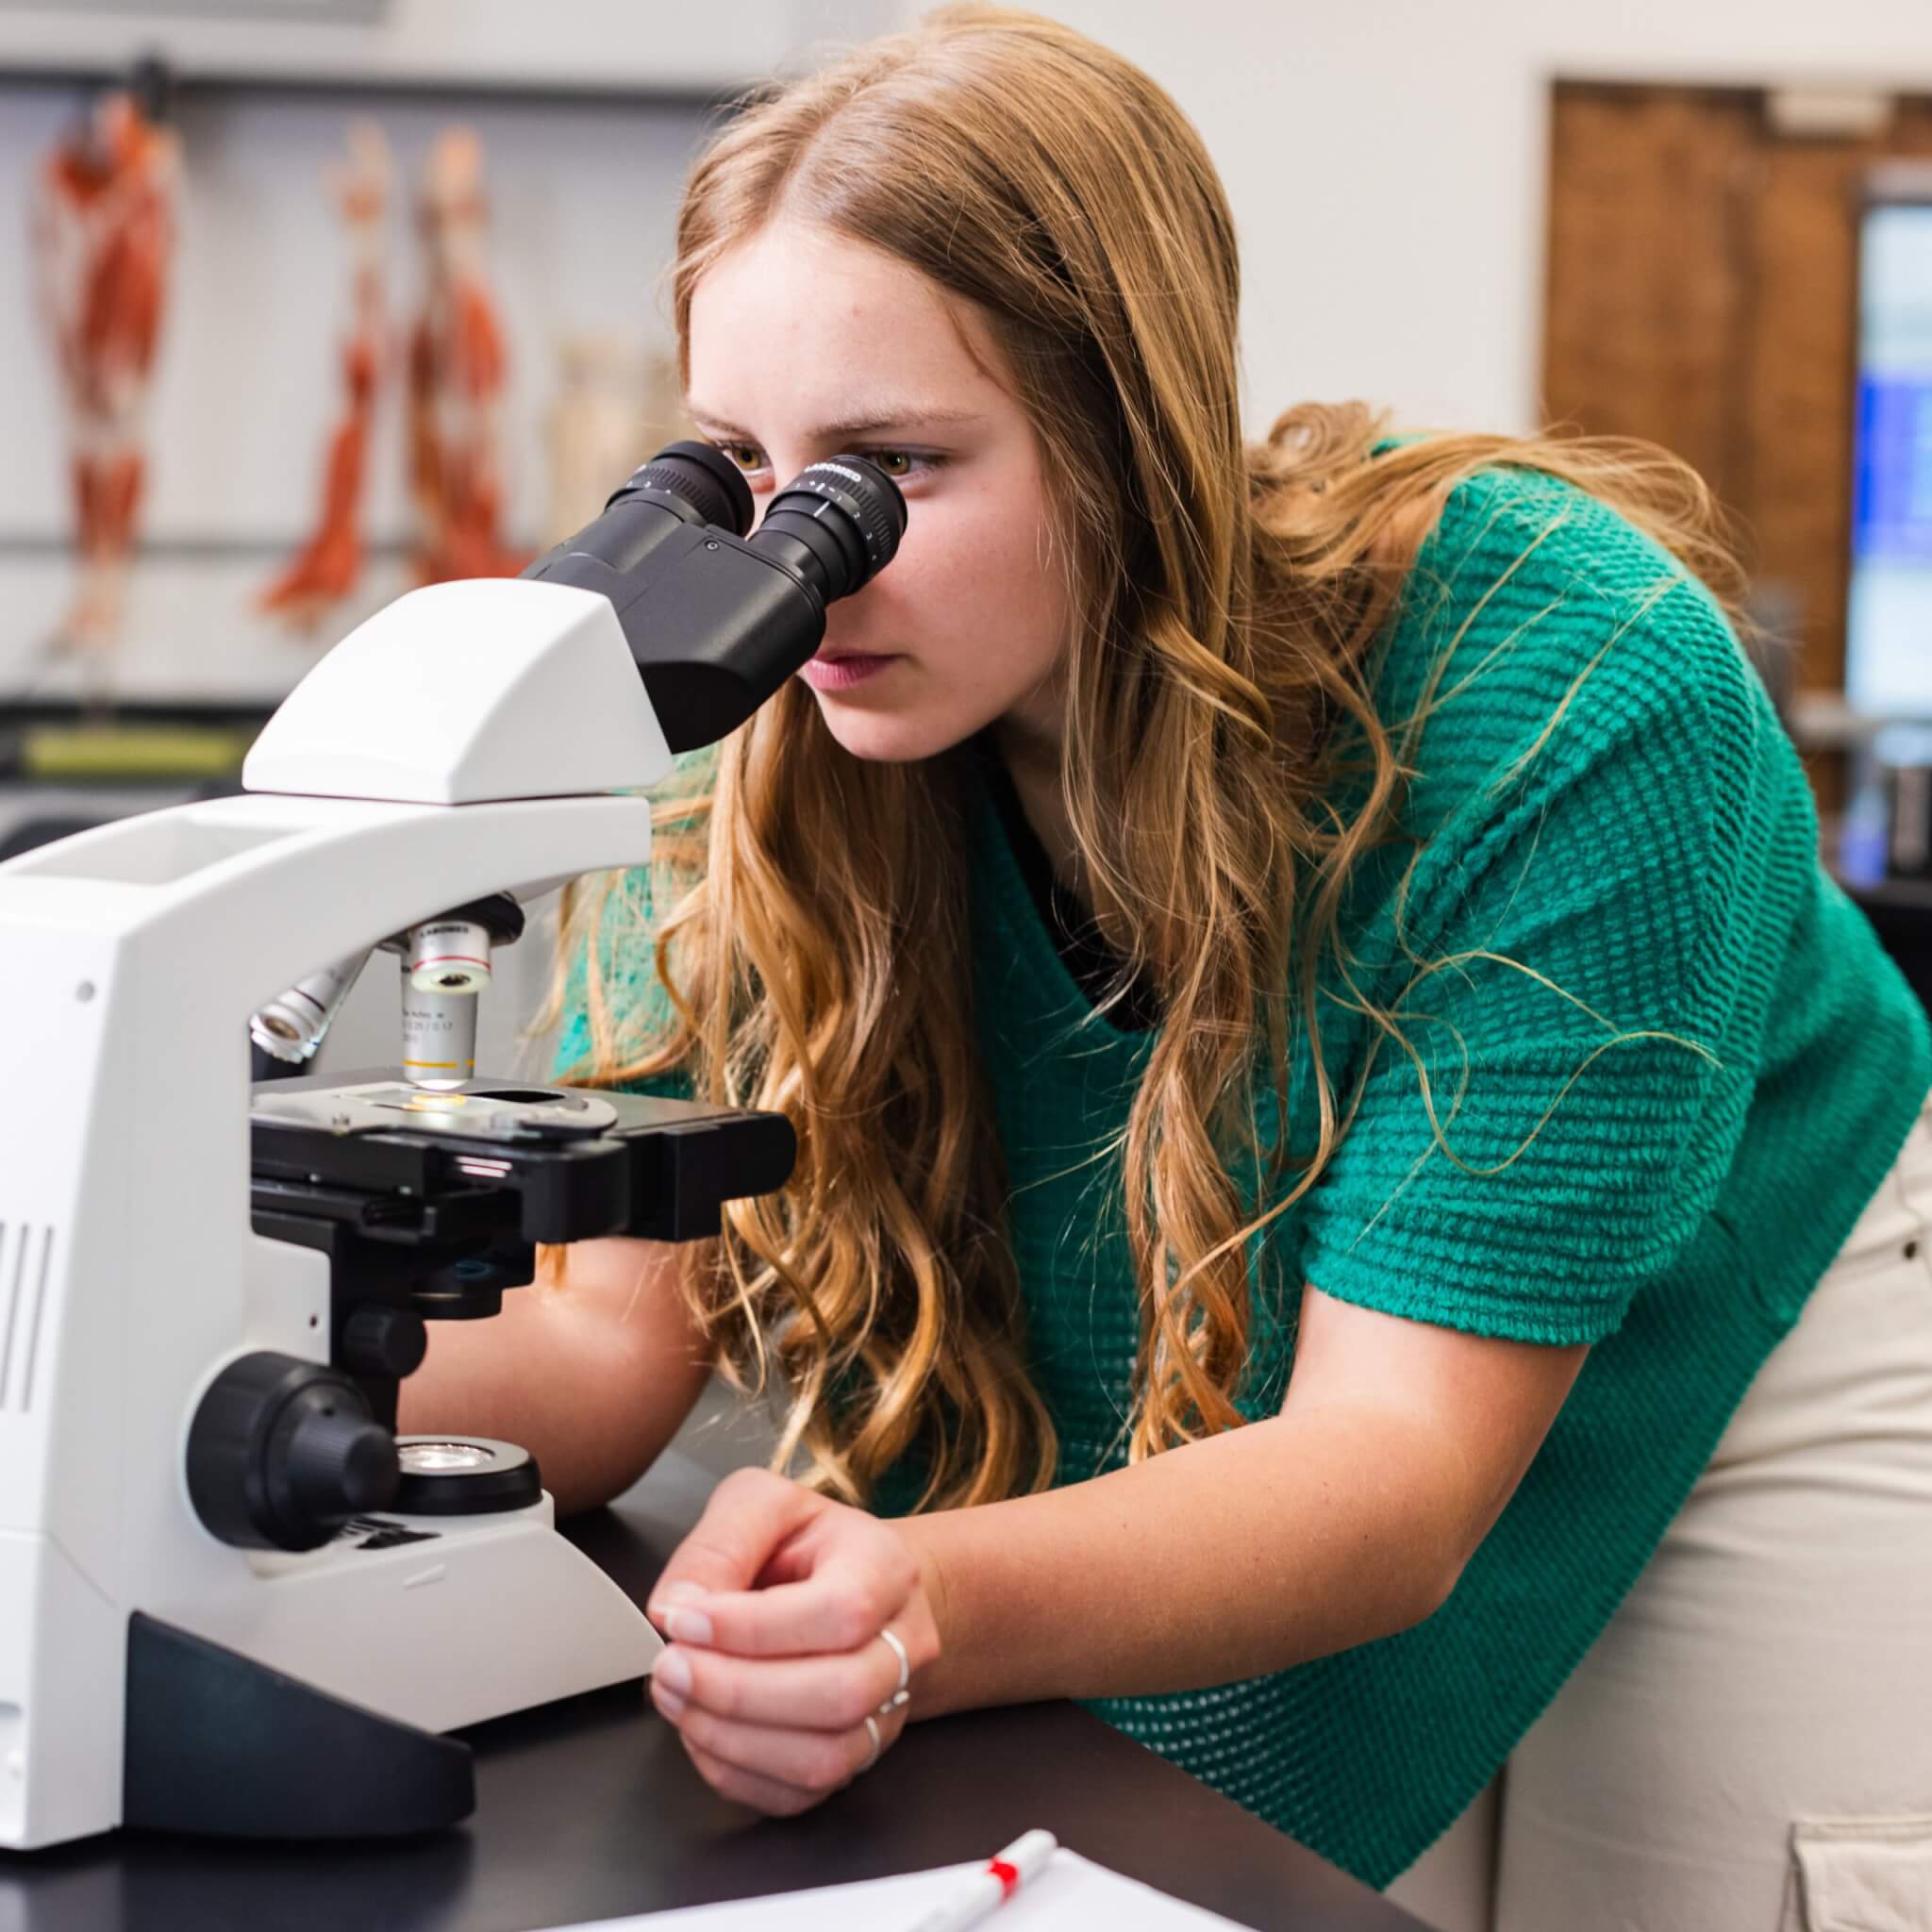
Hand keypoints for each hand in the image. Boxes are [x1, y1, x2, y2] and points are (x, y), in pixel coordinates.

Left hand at [645, 1467, 943, 1815]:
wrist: (854, 1585)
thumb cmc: (807, 1544)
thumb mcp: (761, 1505)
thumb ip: (719, 1545)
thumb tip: (675, 1608)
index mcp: (886, 1569)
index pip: (839, 1611)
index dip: (752, 1628)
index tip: (682, 1619)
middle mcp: (903, 1646)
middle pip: (840, 1695)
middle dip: (736, 1690)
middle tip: (669, 1666)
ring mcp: (887, 1711)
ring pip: (823, 1758)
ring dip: (730, 1737)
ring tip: (675, 1695)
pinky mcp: (855, 1758)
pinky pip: (798, 1794)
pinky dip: (736, 1772)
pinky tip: (700, 1729)